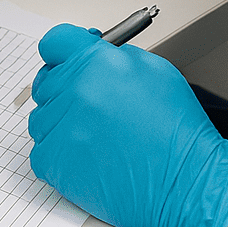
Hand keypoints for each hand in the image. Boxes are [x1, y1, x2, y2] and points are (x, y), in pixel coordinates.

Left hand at [28, 23, 227, 226]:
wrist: (187, 184)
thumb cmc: (178, 133)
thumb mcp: (156, 71)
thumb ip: (115, 56)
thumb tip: (93, 52)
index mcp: (99, 63)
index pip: (55, 42)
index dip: (63, 52)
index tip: (68, 60)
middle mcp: (77, 91)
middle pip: (46, 81)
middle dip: (64, 89)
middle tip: (89, 106)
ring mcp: (63, 129)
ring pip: (41, 118)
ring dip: (60, 124)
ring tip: (95, 137)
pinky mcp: (56, 163)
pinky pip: (40, 152)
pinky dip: (58, 155)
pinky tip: (87, 158)